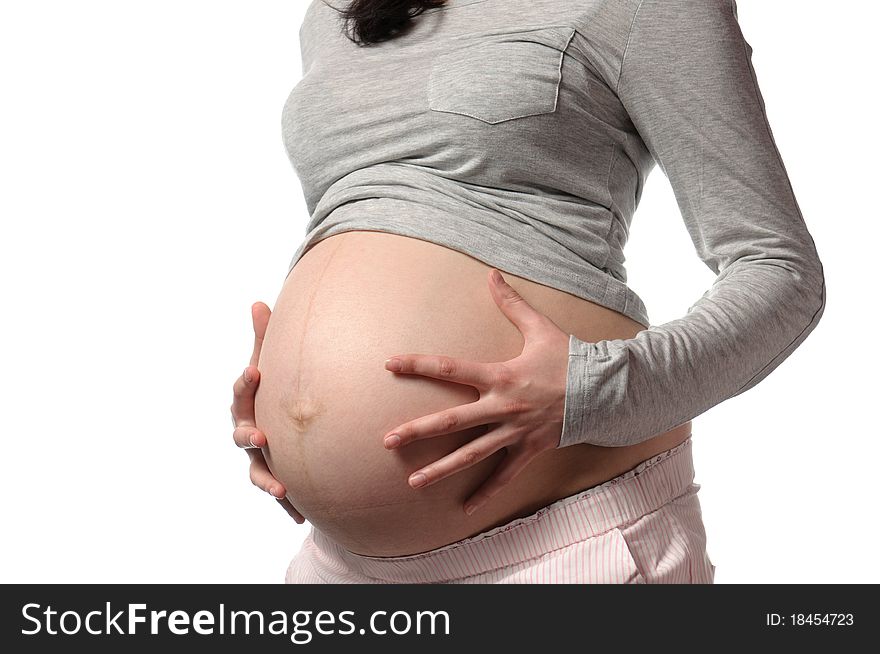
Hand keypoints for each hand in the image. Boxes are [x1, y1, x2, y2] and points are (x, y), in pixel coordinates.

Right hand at [230, 301, 304, 523]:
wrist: (277, 427)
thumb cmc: (272, 392)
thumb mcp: (270, 365)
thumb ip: (264, 339)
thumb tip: (258, 302)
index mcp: (246, 403)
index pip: (241, 391)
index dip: (245, 382)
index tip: (255, 372)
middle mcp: (247, 432)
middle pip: (241, 435)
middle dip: (248, 436)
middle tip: (260, 436)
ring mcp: (258, 457)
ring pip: (256, 471)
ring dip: (266, 479)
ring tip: (281, 486)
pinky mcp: (273, 477)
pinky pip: (277, 493)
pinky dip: (287, 504)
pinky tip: (301, 516)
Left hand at [382, 269, 569, 515]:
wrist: (606, 390)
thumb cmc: (570, 358)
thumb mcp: (540, 328)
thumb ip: (512, 303)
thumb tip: (492, 274)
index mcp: (500, 375)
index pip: (450, 368)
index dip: (418, 364)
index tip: (389, 364)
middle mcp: (502, 406)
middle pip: (451, 422)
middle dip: (417, 431)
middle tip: (386, 441)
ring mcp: (515, 431)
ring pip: (471, 455)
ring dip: (441, 470)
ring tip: (412, 482)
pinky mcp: (529, 450)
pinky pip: (504, 476)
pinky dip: (485, 494)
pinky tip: (464, 510)